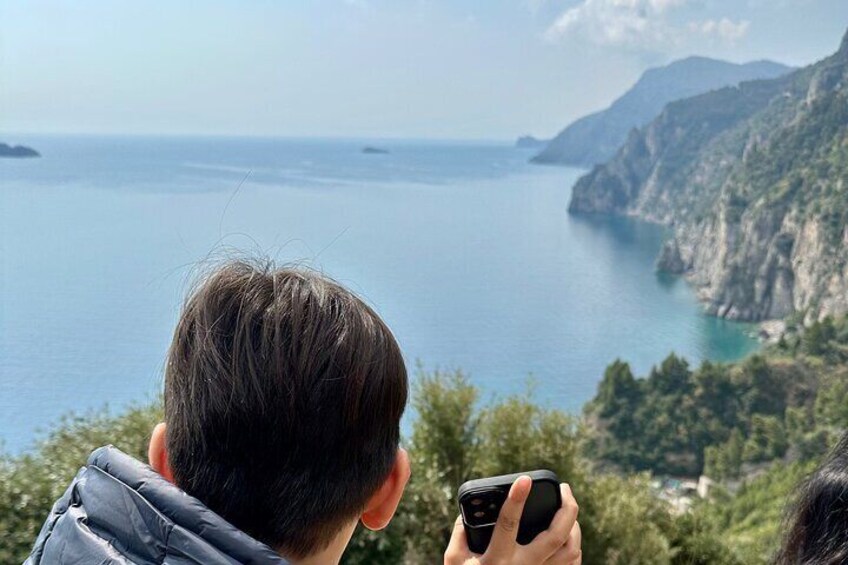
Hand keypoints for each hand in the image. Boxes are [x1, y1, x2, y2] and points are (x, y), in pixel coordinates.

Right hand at [444, 476, 580, 564]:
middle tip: (564, 488)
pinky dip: (575, 546)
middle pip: (556, 536)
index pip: (509, 524)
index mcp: (497, 559)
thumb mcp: (454, 560)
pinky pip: (572, 564)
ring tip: (567, 509)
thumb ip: (460, 533)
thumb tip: (469, 510)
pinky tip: (569, 534)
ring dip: (574, 526)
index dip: (516, 499)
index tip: (524, 480)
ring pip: (571, 550)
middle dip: (567, 508)